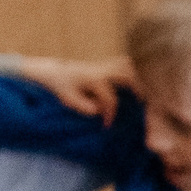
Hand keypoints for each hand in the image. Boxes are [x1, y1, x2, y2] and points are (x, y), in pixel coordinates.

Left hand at [15, 53, 133, 122]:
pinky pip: (121, 64)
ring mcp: (102, 65)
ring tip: (137, 95)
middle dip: (136, 90)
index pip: (110, 99)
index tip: (107, 126)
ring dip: (134, 79)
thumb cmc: (60, 86)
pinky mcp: (102, 65)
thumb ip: (82, 106)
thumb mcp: (67, 99)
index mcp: (93, 79)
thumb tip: (97, 111)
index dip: (111, 114)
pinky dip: (128, 73)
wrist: (51, 71)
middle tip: (139, 105)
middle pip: (126, 75)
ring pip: (125, 65)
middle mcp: (100, 70)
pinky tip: (128, 87)